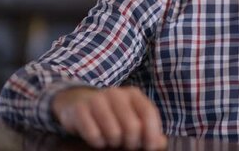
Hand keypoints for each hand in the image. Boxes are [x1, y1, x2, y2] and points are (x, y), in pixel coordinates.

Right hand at [52, 86, 167, 149]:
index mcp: (133, 94)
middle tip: (126, 145)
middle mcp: (116, 93)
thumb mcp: (131, 117)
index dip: (152, 133)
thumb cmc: (112, 114)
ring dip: (113, 143)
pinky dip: (98, 142)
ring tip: (112, 140)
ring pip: (114, 133)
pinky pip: (94, 135)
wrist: (78, 102)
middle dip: (131, 142)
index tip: (150, 147)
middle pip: (132, 126)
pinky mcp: (80, 110)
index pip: (149, 113)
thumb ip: (148, 129)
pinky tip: (98, 138)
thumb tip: (160, 143)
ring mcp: (97, 100)